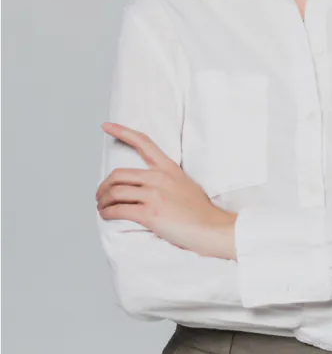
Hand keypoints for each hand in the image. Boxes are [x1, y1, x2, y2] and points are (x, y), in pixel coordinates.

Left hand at [96, 122, 236, 259]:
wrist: (211, 227)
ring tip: (102, 207)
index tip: (106, 126)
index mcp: (168, 168)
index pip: (143, 142)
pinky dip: (107, 213)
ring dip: (103, 201)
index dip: (122, 132)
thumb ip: (166, 179)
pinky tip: (106, 215)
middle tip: (100, 195)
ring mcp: (155, 195)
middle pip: (119, 174)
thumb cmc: (199, 210)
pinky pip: (119, 210)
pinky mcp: (150, 214)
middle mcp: (159, 178)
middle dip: (104, 186)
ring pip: (115, 192)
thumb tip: (145, 185)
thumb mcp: (184, 183)